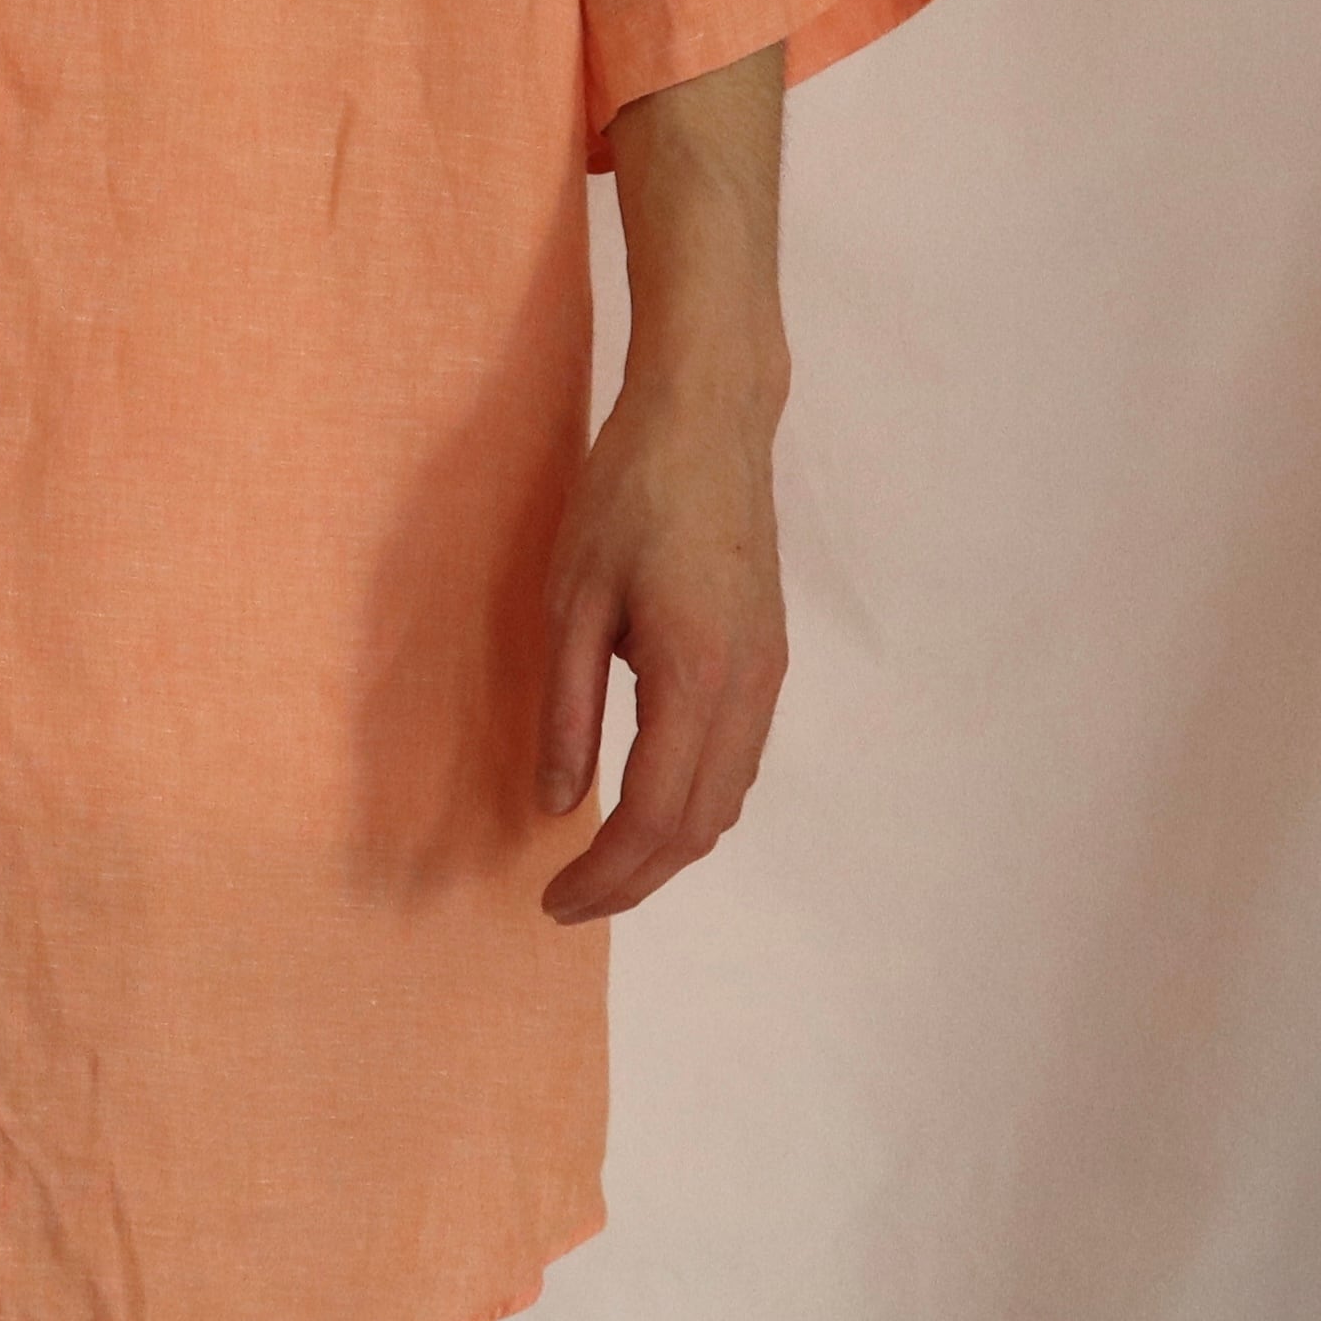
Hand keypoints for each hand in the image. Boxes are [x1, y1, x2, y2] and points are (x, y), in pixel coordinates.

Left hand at [535, 356, 788, 923]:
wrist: (709, 418)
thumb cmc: (630, 493)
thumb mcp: (570, 599)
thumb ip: (566, 709)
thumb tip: (555, 802)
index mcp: (696, 675)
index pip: (655, 815)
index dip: (605, 874)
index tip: (552, 901)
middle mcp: (747, 687)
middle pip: (700, 826)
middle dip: (634, 880)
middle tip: (567, 901)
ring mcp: (768, 674)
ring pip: (728, 799)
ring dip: (668, 848)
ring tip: (600, 865)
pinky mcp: (768, 656)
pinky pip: (738, 761)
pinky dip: (693, 804)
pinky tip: (645, 803)